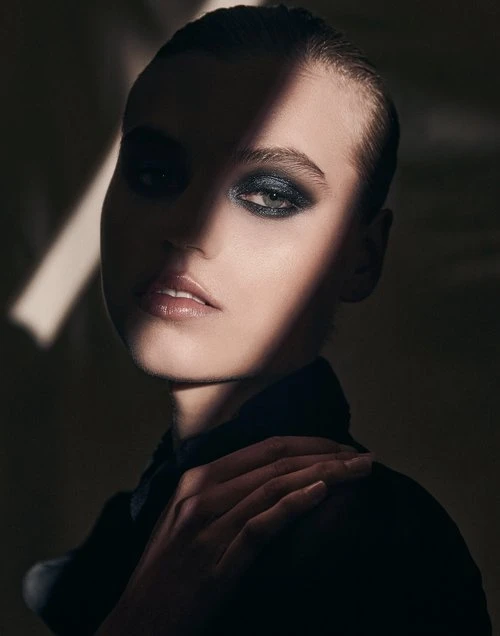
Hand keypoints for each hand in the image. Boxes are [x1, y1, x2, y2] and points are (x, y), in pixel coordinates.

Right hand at [96, 436, 372, 634]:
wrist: (137, 623)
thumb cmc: (168, 574)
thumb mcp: (188, 521)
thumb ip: (223, 496)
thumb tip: (272, 483)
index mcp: (197, 479)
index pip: (264, 449)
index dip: (307, 445)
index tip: (339, 449)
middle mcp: (201, 492)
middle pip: (275, 462)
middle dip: (323, 455)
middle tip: (361, 458)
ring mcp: (207, 524)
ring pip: (273, 486)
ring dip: (322, 475)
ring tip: (357, 472)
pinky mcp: (216, 559)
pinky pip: (261, 523)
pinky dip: (294, 505)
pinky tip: (322, 494)